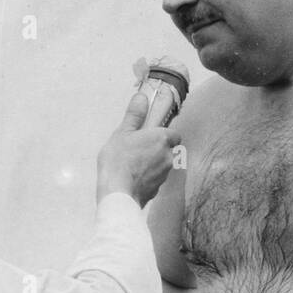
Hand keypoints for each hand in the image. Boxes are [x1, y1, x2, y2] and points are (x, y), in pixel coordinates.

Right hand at [97, 93, 180, 207]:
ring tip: (133, 165)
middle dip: (157, 149)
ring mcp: (165, 175)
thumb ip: (135, 115)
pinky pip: (155, 179)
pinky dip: (148, 177)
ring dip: (153, 164)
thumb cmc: (119, 161)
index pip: (173, 134)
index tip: (150, 135)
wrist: (118, 194)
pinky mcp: (158, 189)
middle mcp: (168, 156)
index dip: (163, 134)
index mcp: (162, 139)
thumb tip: (142, 97)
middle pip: (168, 150)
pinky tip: (133, 178)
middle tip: (138, 149)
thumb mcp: (123, 132)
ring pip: (163, 165)